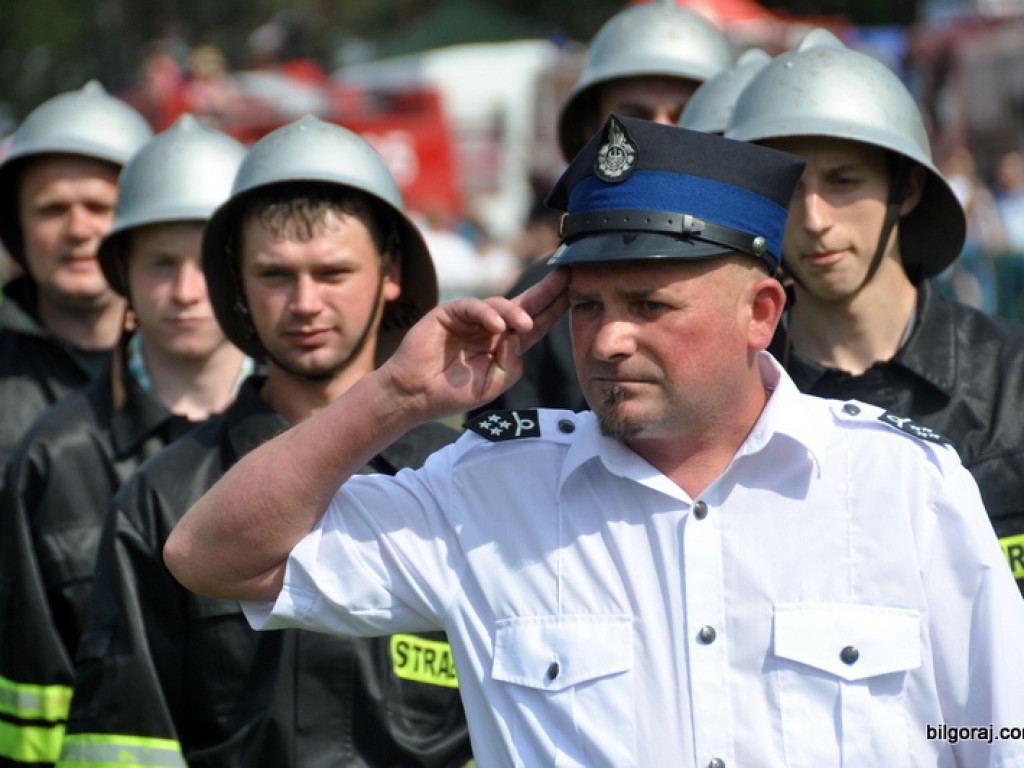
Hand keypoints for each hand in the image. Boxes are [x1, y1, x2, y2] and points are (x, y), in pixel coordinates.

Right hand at [379, 267, 569, 416]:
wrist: (416, 396)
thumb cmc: (453, 392)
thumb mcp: (494, 384)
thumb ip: (513, 364)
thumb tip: (518, 336)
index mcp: (505, 344)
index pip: (537, 322)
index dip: (555, 308)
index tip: (575, 293)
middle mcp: (492, 327)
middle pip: (525, 304)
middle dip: (547, 290)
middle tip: (566, 276)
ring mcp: (471, 319)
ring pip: (500, 305)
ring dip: (516, 313)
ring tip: (525, 325)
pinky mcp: (449, 313)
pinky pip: (472, 307)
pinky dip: (487, 314)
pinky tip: (498, 327)